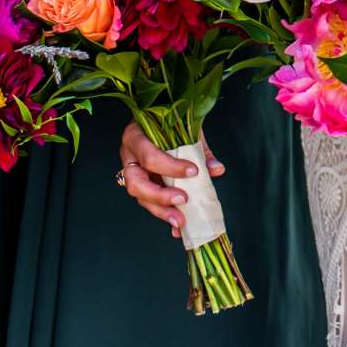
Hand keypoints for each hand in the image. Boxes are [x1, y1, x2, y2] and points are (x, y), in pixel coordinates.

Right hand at [116, 121, 223, 236]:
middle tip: (183, 200)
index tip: (193, 171)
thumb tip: (217, 169)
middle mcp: (129, 158)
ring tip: (181, 222)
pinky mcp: (142, 186)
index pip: (148, 156)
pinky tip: (179, 227)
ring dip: (162, 211)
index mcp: (135, 137)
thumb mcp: (183, 128)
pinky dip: (165, 215)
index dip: (170, 166)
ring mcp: (133, 174)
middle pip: (136, 184)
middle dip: (160, 196)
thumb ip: (199, 149)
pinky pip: (150, 203)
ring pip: (141, 198)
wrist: (157, 119)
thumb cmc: (168, 121)